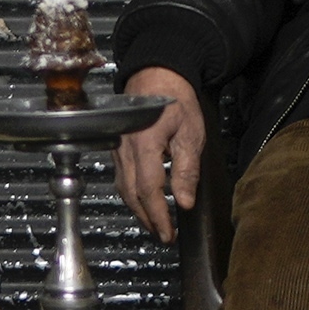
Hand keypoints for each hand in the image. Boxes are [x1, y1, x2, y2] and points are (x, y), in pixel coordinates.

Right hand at [116, 68, 209, 239]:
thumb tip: (185, 201)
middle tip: (163, 234)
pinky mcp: (117, 147)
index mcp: (144, 144)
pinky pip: (121, 176)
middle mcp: (125, 148)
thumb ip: (187, 169)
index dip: (158, 216)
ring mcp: (118, 148)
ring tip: (155, 223)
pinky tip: (144, 200)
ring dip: (138, 209)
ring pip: (123, 188)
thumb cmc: (175, 98)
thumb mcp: (191, 133)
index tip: (168, 233)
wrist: (157, 74)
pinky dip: (132, 193)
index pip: (149, 190)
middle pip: (131, 194)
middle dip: (147, 219)